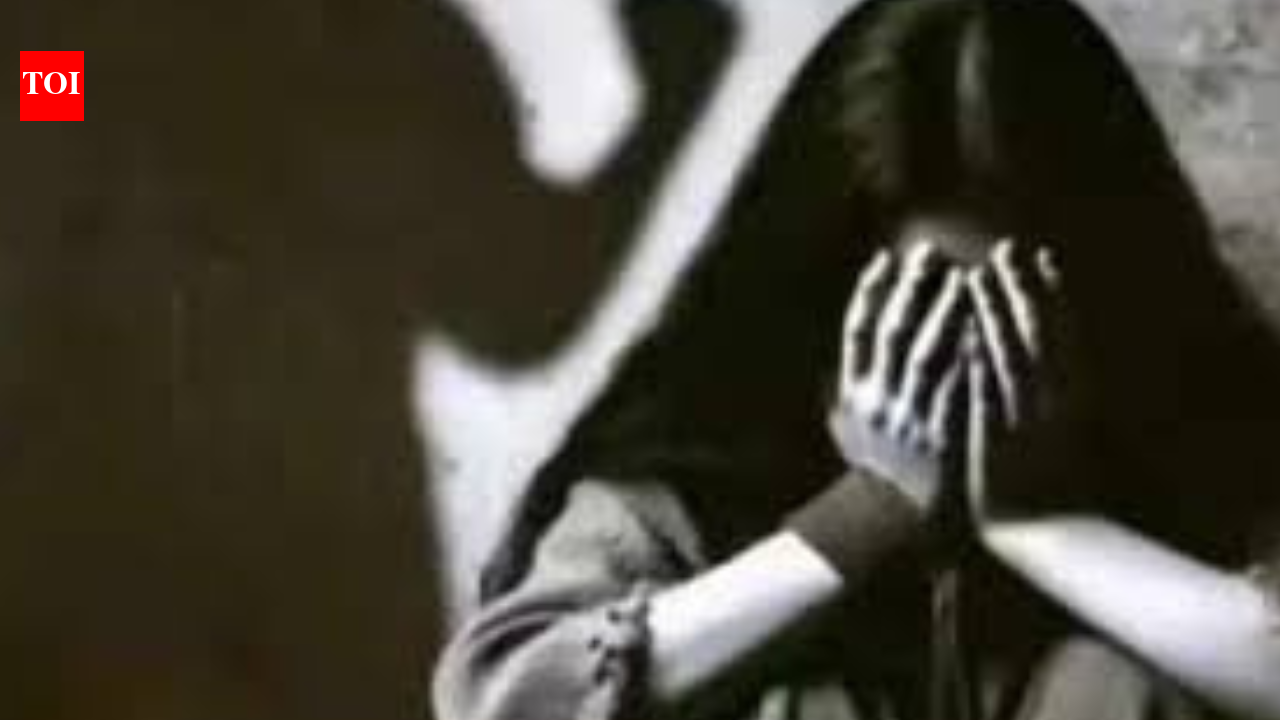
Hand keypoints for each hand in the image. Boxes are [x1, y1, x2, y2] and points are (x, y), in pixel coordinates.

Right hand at [829, 244, 969, 510]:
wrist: (891, 523)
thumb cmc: (872, 469)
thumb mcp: (846, 426)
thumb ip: (848, 384)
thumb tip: (852, 343)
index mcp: (852, 392)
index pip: (857, 329)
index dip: (871, 290)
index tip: (888, 259)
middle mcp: (878, 401)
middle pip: (894, 332)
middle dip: (912, 288)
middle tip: (932, 253)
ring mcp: (909, 418)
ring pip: (927, 353)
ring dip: (945, 313)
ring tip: (965, 279)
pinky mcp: (941, 436)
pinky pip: (957, 388)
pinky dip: (969, 355)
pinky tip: (986, 328)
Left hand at [966, 241, 1088, 521]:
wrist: (1044, 532)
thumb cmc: (1056, 484)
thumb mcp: (1065, 430)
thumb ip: (1058, 392)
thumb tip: (1050, 356)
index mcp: (1072, 394)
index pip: (1062, 332)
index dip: (1051, 293)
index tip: (1041, 257)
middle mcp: (1051, 399)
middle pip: (1035, 332)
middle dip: (1020, 288)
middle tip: (1005, 248)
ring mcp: (1022, 416)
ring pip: (1009, 353)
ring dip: (995, 311)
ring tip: (977, 274)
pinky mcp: (996, 436)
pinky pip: (987, 389)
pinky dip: (979, 356)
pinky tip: (967, 329)